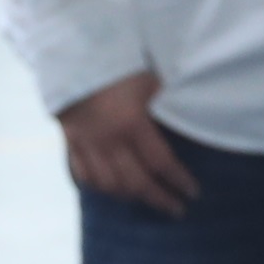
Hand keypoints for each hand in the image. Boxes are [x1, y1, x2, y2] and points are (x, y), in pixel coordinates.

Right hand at [59, 70, 191, 213]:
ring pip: (109, 185)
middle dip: (159, 199)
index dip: (178, 180)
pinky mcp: (71, 142)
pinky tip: (112, 191)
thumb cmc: (117, 63)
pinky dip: (99, 188)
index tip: (192, 193)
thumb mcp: (149, 79)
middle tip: (176, 209)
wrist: (71, 53)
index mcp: (132, 124)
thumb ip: (164, 103)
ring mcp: (87, 145)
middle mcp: (109, 142)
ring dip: (131, 197)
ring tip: (146, 200)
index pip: (160, 163)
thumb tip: (185, 117)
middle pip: (136, 182)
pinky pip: (84, 175)